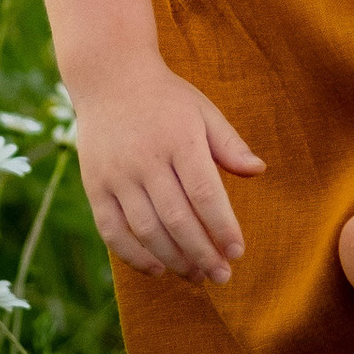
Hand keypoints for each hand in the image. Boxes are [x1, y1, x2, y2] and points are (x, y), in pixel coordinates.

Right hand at [71, 63, 264, 285]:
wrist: (109, 77)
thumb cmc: (165, 98)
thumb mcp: (202, 111)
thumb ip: (228, 143)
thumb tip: (259, 171)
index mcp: (179, 139)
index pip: (205, 193)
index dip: (222, 227)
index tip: (237, 252)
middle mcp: (145, 159)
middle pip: (177, 219)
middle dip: (202, 253)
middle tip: (222, 276)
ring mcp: (117, 174)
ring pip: (146, 229)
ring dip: (174, 259)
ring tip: (196, 276)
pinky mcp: (94, 186)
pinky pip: (112, 230)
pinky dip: (134, 255)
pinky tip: (157, 269)